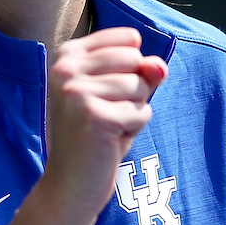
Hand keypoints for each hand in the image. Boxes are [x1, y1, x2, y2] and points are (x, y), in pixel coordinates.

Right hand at [43, 27, 167, 217]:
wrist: (70, 183)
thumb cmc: (96, 135)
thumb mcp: (120, 94)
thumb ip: (143, 71)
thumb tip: (160, 66)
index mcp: (67, 55)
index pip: (129, 41)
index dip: (130, 70)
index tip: (102, 93)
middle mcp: (65, 69)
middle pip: (136, 60)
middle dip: (134, 91)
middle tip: (105, 114)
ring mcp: (76, 92)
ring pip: (140, 87)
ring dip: (133, 112)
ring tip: (107, 128)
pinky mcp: (94, 116)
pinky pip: (142, 112)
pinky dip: (134, 129)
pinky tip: (110, 140)